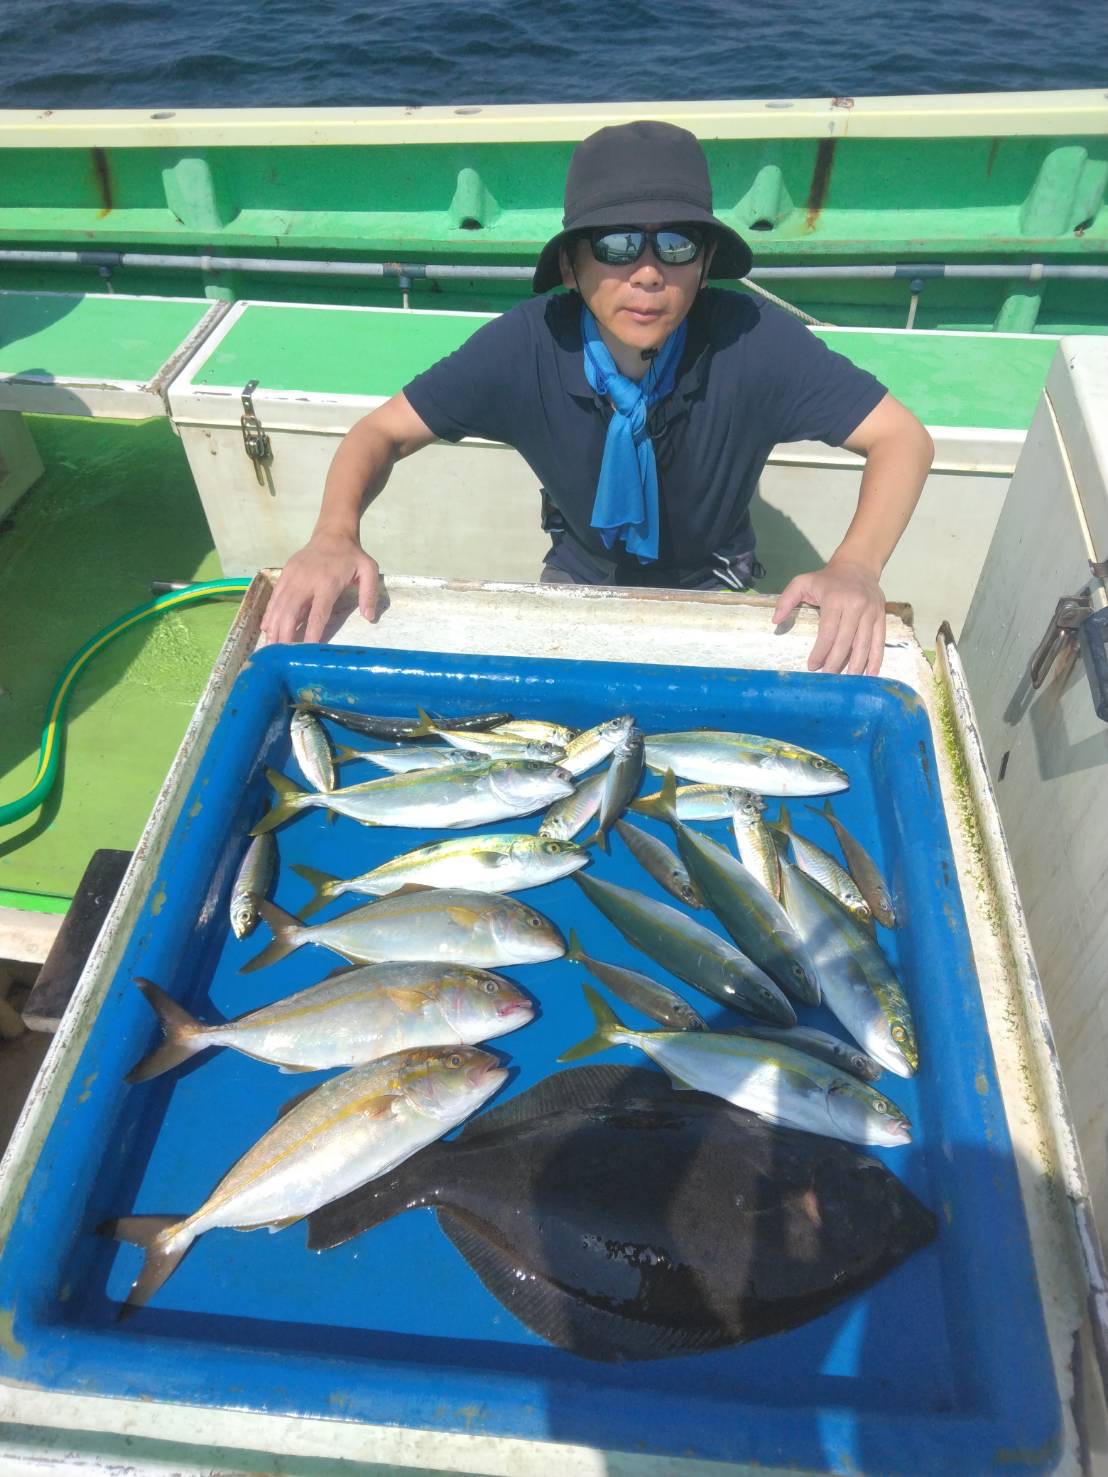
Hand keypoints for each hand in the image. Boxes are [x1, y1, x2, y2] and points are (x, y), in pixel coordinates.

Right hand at [260, 531, 379, 644]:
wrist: (332, 534)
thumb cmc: (352, 556)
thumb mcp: (369, 570)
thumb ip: (369, 593)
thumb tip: (370, 617)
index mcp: (327, 582)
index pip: (318, 613)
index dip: (311, 632)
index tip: (305, 650)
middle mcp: (306, 581)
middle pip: (292, 611)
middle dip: (285, 634)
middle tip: (280, 655)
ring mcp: (293, 577)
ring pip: (279, 605)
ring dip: (274, 627)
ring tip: (270, 647)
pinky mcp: (285, 574)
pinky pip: (275, 597)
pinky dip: (269, 613)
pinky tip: (266, 628)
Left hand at [772, 558, 886, 675]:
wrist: (858, 565)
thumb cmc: (827, 579)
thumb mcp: (802, 581)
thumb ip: (787, 599)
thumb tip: (775, 621)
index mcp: (835, 599)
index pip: (828, 632)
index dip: (820, 652)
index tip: (812, 666)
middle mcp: (856, 606)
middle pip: (845, 641)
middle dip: (835, 662)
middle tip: (827, 678)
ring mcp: (871, 612)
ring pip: (863, 644)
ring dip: (855, 665)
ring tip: (848, 681)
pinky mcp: (881, 617)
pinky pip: (879, 641)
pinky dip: (875, 659)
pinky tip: (870, 674)